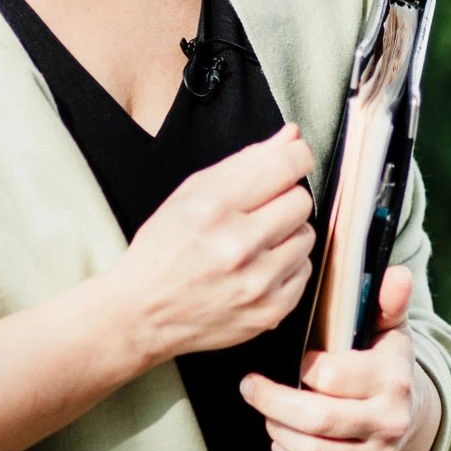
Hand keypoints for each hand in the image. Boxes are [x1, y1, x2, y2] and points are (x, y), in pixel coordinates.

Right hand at [103, 124, 316, 366]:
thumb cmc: (163, 250)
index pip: (284, 166)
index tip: (295, 158)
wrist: (143, 313)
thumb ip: (246, 162)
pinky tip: (256, 269)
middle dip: (283, 199)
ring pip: (306, 236)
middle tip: (257, 212)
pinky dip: (286, 267)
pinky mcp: (270, 313)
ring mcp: (257, 283)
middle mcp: (238, 245)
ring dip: (286, 235)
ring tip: (254, 244)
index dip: (297, 156)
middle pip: (301, 200)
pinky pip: (304, 272)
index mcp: (213, 208)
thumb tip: (291, 137)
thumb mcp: (191, 193)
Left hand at [239, 264, 426, 450]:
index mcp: (392, 381)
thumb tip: (396, 274)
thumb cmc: (384, 366)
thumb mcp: (390, 332)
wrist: (410, 423)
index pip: (331, 375)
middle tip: (249, 386)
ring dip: (278, 430)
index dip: (304, 367)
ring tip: (267, 412)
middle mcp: (387, 424)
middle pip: (316, 419)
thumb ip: (387, 302)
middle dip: (272, 401)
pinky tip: (282, 447)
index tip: (294, 360)